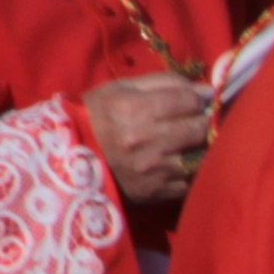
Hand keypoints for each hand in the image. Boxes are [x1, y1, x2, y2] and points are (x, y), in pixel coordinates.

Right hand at [79, 71, 212, 206]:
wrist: (65, 157)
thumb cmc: (95, 116)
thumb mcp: (121, 89)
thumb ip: (166, 83)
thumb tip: (208, 90)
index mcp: (134, 109)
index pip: (190, 100)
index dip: (197, 98)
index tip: (193, 101)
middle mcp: (146, 140)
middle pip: (200, 128)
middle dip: (201, 122)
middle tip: (192, 121)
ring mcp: (153, 169)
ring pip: (201, 155)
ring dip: (198, 147)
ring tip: (185, 142)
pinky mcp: (156, 191)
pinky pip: (190, 180)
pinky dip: (190, 171)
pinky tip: (176, 163)